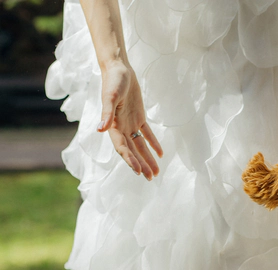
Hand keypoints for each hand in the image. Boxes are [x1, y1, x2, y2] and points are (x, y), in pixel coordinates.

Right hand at [98, 60, 162, 179]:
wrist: (119, 68)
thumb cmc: (113, 80)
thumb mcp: (110, 96)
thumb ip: (106, 113)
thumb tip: (100, 129)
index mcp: (113, 125)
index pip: (122, 147)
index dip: (130, 159)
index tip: (138, 170)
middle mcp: (121, 128)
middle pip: (132, 151)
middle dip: (141, 164)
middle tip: (151, 178)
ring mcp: (130, 124)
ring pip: (140, 146)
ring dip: (148, 159)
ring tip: (156, 172)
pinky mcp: (138, 118)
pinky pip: (147, 134)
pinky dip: (153, 144)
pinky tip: (161, 154)